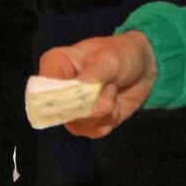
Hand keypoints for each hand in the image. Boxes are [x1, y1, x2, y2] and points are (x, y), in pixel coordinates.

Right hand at [36, 30, 156, 137]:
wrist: (143, 67)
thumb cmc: (121, 53)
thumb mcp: (109, 58)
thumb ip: (93, 75)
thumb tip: (79, 89)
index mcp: (55, 65)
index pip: (42, 87)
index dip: (59, 97)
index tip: (83, 96)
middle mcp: (57, 90)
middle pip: (59, 112)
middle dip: (89, 107)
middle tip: (109, 89)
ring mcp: (71, 109)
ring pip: (78, 125)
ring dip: (103, 113)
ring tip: (112, 91)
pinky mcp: (86, 123)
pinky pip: (93, 131)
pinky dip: (109, 121)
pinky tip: (115, 104)